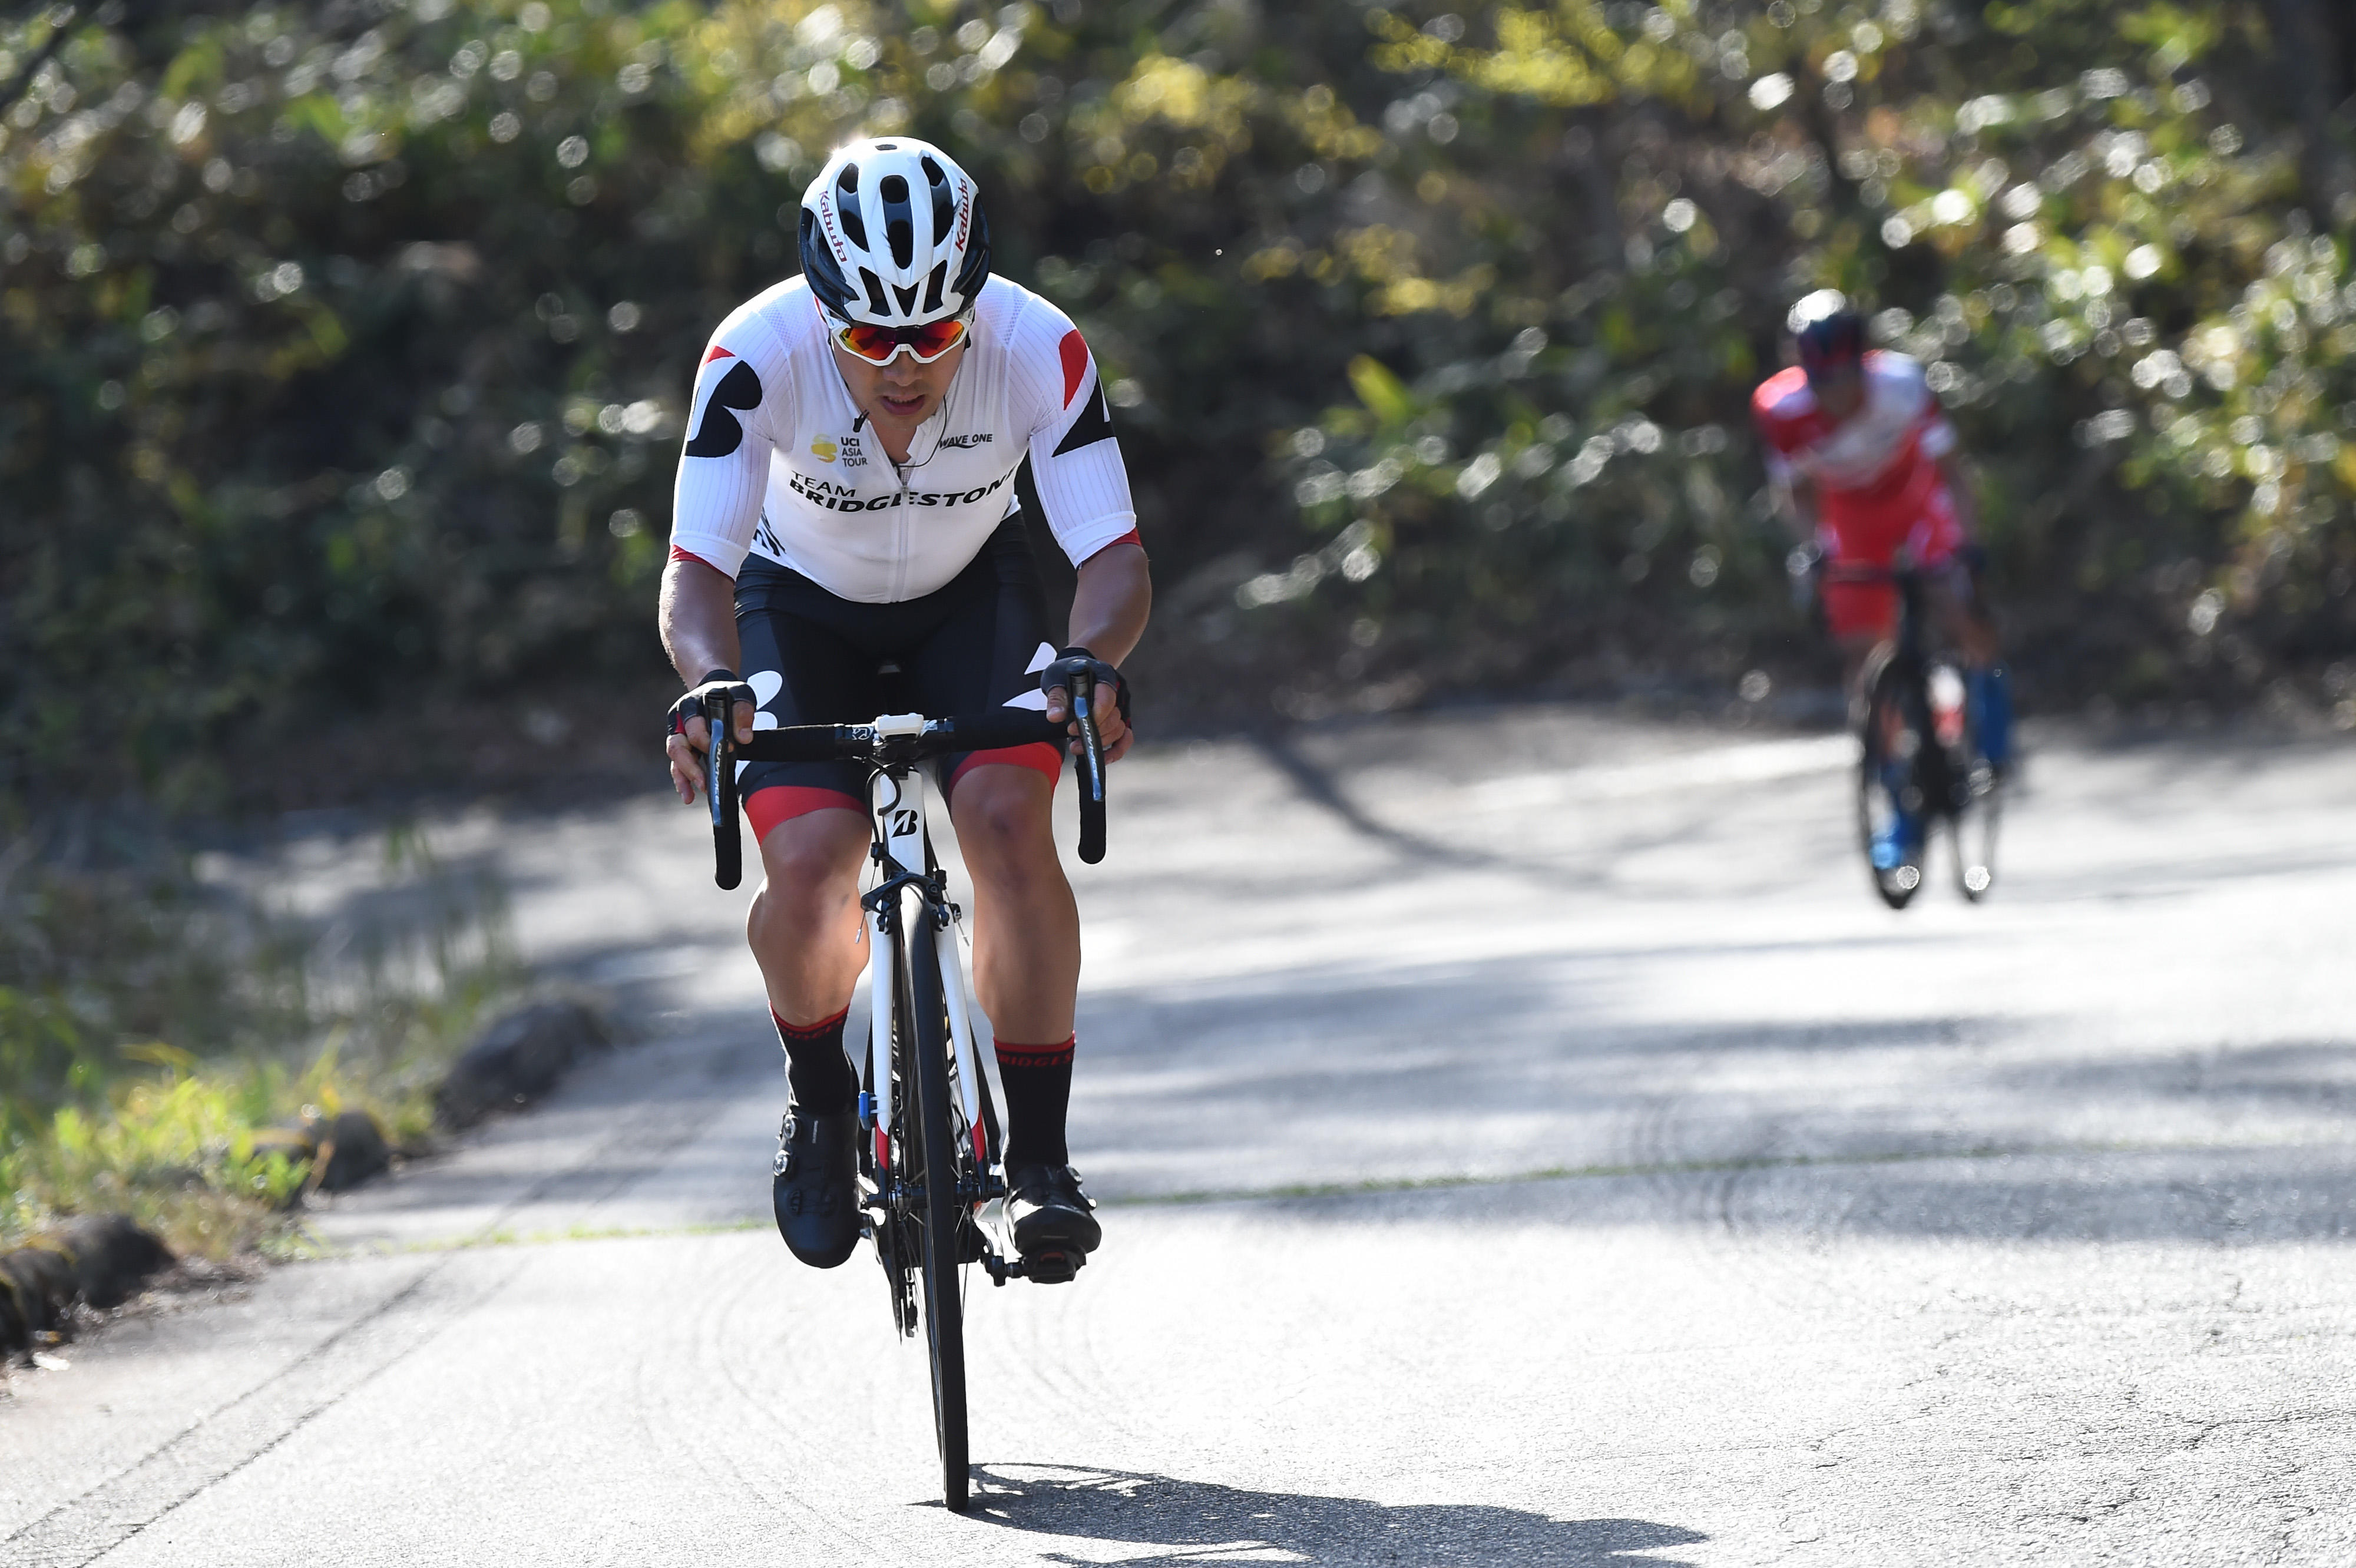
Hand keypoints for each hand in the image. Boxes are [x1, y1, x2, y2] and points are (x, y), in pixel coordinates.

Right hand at [665, 671, 757, 803]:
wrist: (716, 689)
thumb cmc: (728, 694)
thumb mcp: (741, 696)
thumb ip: (743, 714)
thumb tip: (744, 738)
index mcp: (691, 705)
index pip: (694, 726)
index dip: (708, 739)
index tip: (730, 750)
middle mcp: (680, 721)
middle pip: (677, 746)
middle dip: (691, 766)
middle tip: (705, 782)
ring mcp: (678, 735)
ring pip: (674, 758)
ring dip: (683, 777)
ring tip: (690, 796)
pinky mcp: (682, 747)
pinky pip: (677, 766)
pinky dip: (682, 781)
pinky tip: (688, 795)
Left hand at [1040, 647, 1132, 763]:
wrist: (1076, 669)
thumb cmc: (1066, 673)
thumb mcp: (1055, 679)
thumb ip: (1056, 698)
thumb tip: (1055, 717)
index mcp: (1104, 676)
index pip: (1107, 699)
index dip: (1094, 717)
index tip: (1072, 728)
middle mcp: (1118, 691)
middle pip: (1114, 718)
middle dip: (1094, 733)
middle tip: (1072, 741)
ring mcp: (1121, 706)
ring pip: (1119, 729)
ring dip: (1101, 742)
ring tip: (1077, 748)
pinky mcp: (1120, 719)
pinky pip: (1125, 738)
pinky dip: (1117, 750)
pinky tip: (1103, 758)